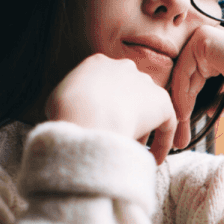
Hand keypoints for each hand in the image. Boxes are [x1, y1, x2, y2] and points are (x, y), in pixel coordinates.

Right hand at [46, 54, 178, 162]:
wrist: (86, 116)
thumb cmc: (66, 113)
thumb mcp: (57, 102)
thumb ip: (71, 104)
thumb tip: (74, 118)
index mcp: (98, 63)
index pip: (107, 85)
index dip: (106, 108)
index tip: (103, 126)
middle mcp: (124, 68)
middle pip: (129, 95)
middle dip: (125, 117)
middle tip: (118, 140)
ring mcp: (145, 83)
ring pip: (148, 110)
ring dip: (143, 132)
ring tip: (134, 153)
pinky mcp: (162, 102)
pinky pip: (167, 124)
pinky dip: (162, 142)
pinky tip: (154, 160)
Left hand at [168, 25, 223, 148]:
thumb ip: (218, 100)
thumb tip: (206, 110)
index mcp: (221, 51)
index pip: (195, 77)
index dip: (188, 102)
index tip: (184, 128)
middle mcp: (213, 40)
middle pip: (185, 75)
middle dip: (181, 105)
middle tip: (179, 134)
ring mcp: (207, 36)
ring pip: (181, 73)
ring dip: (179, 102)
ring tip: (181, 126)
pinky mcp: (203, 38)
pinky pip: (182, 69)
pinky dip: (180, 92)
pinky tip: (184, 113)